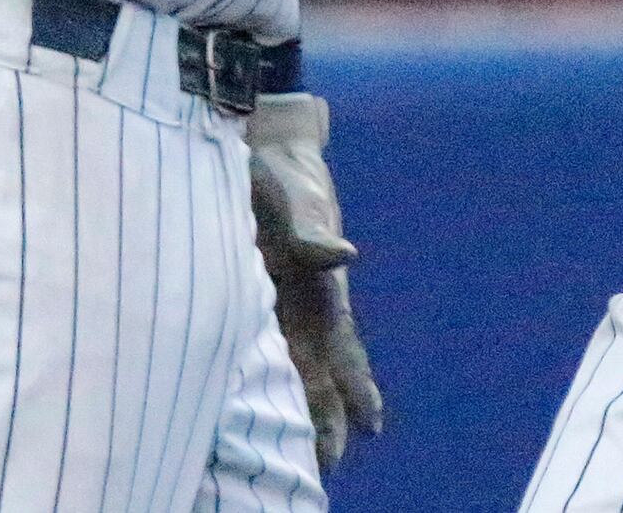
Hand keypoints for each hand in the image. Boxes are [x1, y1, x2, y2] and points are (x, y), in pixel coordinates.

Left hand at [248, 93, 382, 469]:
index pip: (343, 353)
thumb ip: (311, 233)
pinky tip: (251, 410)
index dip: (356, 391)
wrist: (261, 152)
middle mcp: (305, 306)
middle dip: (325, 421)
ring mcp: (279, 306)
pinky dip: (262, 384)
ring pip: (291, 372)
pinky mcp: (253, 296)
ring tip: (300, 458)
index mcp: (322, 291)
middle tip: (328, 470)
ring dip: (296, 411)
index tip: (372, 428)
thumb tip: (344, 256)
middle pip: (318, 375)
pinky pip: (259, 351)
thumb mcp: (295, 201)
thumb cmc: (282, 175)